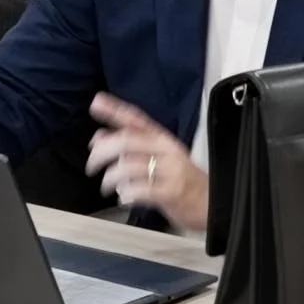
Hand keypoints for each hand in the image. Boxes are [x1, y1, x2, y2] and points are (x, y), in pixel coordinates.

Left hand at [86, 93, 207, 231]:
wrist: (213, 202)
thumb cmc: (181, 178)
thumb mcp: (155, 158)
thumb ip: (128, 147)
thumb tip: (98, 137)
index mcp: (161, 138)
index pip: (136, 119)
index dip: (115, 110)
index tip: (96, 102)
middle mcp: (165, 149)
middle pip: (127, 141)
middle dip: (103, 152)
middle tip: (91, 166)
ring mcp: (170, 170)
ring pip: (130, 166)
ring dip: (111, 178)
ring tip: (108, 187)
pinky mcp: (172, 192)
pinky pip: (142, 190)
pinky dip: (127, 194)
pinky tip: (124, 198)